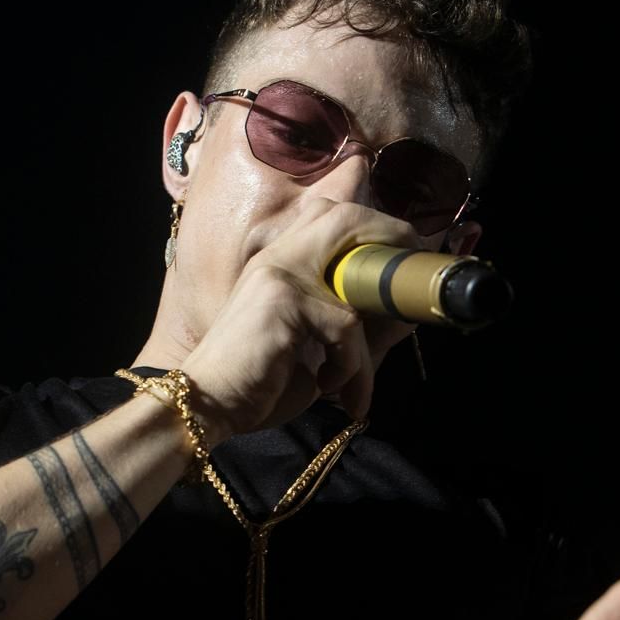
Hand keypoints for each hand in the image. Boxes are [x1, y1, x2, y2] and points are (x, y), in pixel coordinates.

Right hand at [183, 199, 422, 438]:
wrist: (208, 405)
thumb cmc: (259, 382)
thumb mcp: (312, 348)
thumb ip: (350, 326)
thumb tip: (403, 317)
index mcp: (280, 260)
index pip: (332, 214)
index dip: (375, 228)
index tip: (401, 264)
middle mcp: (278, 256)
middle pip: (346, 216)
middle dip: (390, 239)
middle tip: (411, 280)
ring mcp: (279, 273)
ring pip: (357, 286)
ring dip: (372, 346)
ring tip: (359, 385)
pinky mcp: (282, 299)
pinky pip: (346, 325)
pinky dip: (350, 366)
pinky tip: (330, 389)